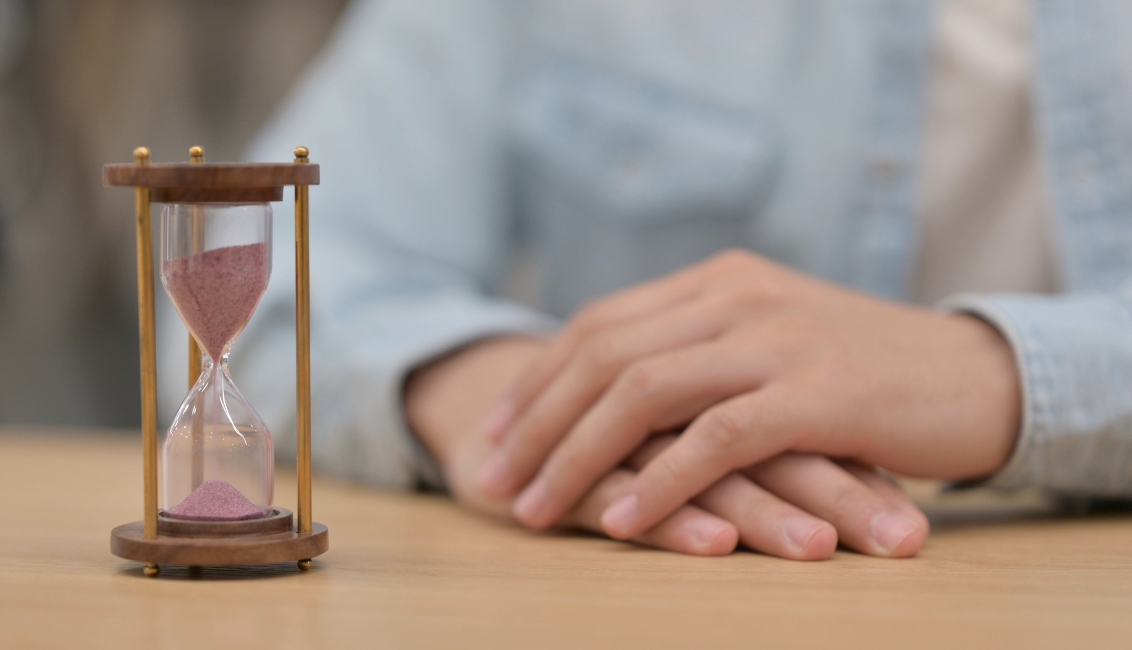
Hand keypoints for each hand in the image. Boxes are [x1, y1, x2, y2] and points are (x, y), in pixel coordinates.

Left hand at [477, 250, 1017, 542]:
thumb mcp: (772, 338)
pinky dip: (660, 482)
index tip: (499, 430)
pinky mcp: (818, 392)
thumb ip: (701, 347)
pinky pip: (716, 438)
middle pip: (604, 355)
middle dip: (537, 422)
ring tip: (534, 509)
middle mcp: (737, 295)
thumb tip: (617, 388)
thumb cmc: (864, 370)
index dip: (538, 379)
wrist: (977, 375)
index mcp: (718, 280)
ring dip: (578, 457)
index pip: (600, 323)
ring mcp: (777, 338)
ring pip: (645, 393)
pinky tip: (620, 521)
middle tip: (491, 476)